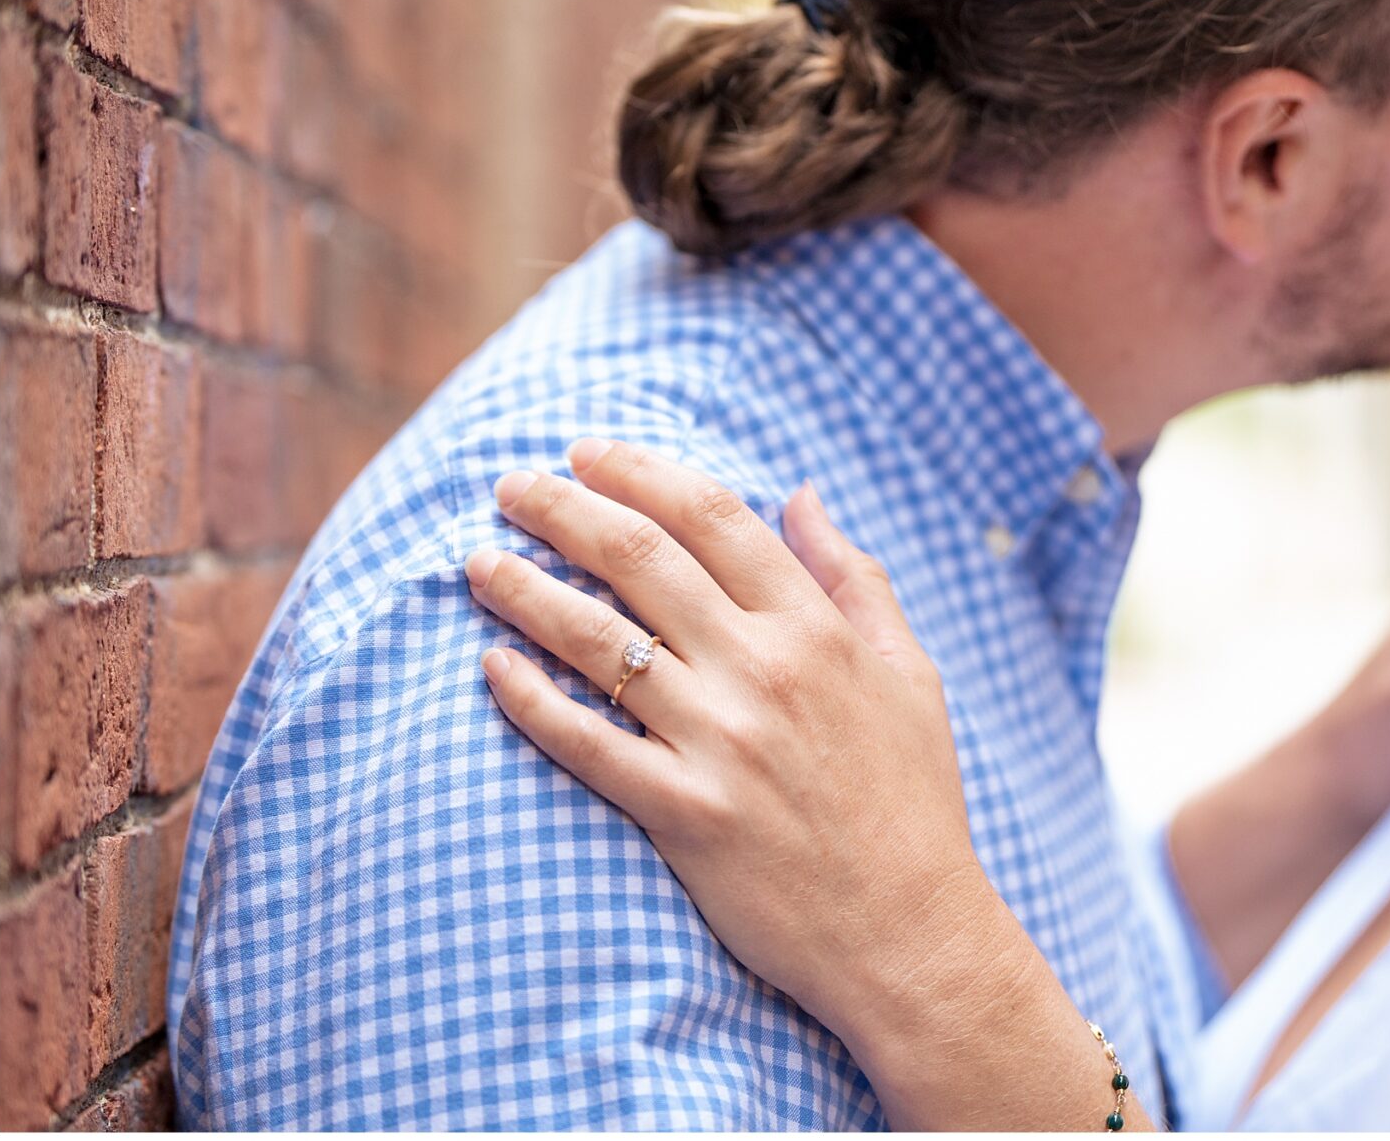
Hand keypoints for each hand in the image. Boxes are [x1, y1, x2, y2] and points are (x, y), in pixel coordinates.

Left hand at [463, 437, 971, 1040]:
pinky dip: (531, 699)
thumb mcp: (911, 674)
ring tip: (476, 563)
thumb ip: (855, 578)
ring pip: (597, 639)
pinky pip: (586, 742)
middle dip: (561, 509)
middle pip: (638, 556)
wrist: (913, 937)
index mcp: (816, 628)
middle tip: (507, 487)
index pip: (711, 516)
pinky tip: (492, 666)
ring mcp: (720, 742)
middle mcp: (763, 671)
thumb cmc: (912, 803)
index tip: (584, 452)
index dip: (637, 471)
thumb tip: (801, 493)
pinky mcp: (684, 814)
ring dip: (524, 589)